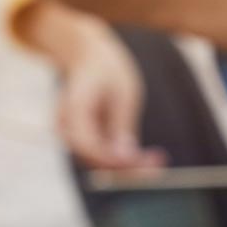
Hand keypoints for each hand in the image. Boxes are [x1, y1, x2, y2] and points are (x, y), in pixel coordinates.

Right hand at [50, 18, 160, 171]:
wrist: (88, 58)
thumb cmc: (107, 69)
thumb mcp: (124, 92)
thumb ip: (121, 125)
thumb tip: (124, 159)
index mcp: (73, 107)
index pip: (88, 144)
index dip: (113, 159)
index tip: (141, 163)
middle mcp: (66, 126)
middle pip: (93, 159)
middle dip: (127, 168)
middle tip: (159, 166)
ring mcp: (72, 136)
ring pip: (100, 162)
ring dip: (129, 167)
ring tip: (159, 160)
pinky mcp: (84, 141)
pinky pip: (104, 157)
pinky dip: (127, 160)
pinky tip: (151, 158)